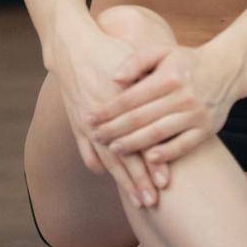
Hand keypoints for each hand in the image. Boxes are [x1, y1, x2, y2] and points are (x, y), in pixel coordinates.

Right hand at [51, 28, 176, 209]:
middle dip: (138, 182)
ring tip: (133, 199)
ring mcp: (87, 121)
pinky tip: (106, 174)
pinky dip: (95, 164)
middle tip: (152, 203)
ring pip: (105, 159)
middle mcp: (104, 117)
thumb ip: (150, 83)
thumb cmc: (109, 50)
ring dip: (121, 181)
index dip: (152, 163)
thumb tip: (173, 100)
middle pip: (124, 157)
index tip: (165, 183)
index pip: (140, 140)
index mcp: (121, 103)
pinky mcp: (76, 120)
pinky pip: (85, 150)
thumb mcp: (134, 62)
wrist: (72, 44)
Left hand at [84, 40, 238, 167]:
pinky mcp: (206, 130)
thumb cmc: (187, 61)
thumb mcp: (162, 52)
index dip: (108, 109)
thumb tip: (113, 78)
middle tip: (95, 137)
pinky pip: (183, 146)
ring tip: (114, 150)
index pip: (131, 97)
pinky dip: (166, 155)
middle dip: (114, 129)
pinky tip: (148, 160)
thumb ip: (136, 61)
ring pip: (159, 133)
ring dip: (134, 144)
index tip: (89, 118)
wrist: (227, 70)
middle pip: (141, 118)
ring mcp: (195, 114)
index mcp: (168, 76)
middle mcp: (182, 96)